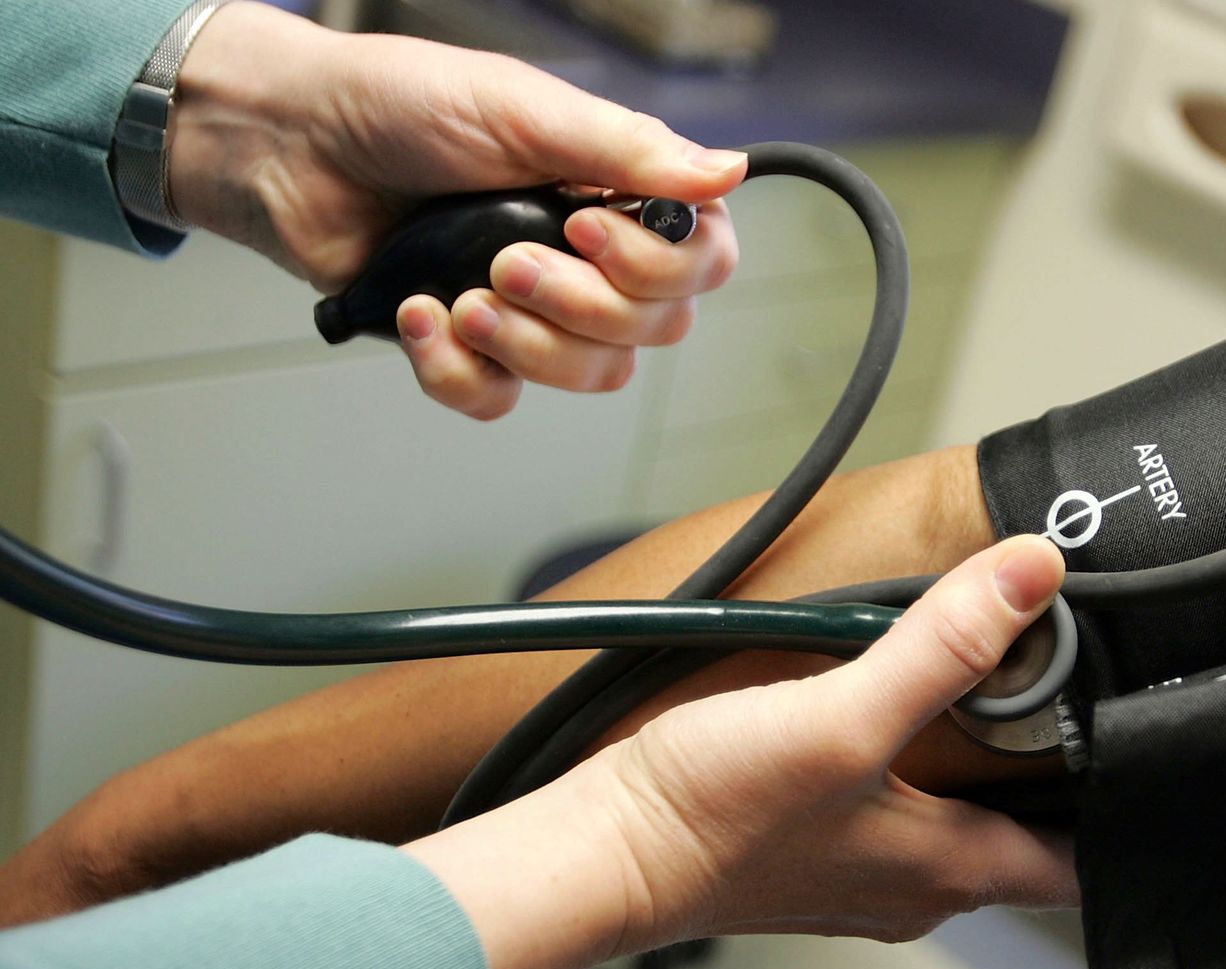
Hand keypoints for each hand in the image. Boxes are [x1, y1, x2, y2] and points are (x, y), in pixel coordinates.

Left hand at [169, 3, 744, 418]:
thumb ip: (626, 150)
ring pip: (590, 374)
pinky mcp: (471, 347)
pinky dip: (455, 367)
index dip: (659, 268)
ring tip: (461, 294)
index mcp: (617, 193)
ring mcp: (534, 308)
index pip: (701, 263)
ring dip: (525, 343)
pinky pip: (500, 400)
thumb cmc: (401, 105)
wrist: (289, 145)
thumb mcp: (523, 111)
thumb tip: (730, 171)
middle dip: (579, 306)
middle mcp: (590, 257)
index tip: (584, 227)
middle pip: (654, 330)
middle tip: (507, 259)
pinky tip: (418, 313)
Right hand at [405, 535, 1077, 968]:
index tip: (1146, 749)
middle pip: (1025, 841)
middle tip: (1075, 700)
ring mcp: (862, 874)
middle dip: (1058, 780)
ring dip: (984, 770)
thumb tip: (1032, 577)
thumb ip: (940, 647)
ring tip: (995, 694)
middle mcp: (916, 886)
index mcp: (950, 870)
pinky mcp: (812, 851)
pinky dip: (916, 770)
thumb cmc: (710, 815)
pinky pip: (895, 815)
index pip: (1080, 867)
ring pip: (960, 827)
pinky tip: (888, 718)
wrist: (600, 853)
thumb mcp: (842, 718)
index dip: (1123, 810)